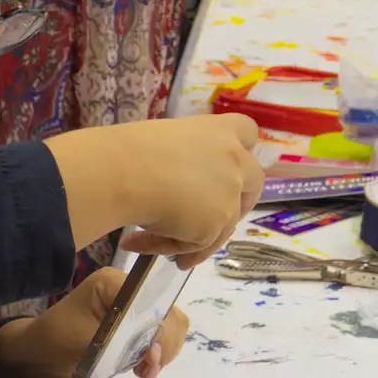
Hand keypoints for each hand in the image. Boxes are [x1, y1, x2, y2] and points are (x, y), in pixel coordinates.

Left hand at [0, 268, 190, 377]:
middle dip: (164, 345)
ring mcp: (134, 308)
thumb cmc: (54, 343)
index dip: (160, 331)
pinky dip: (157, 357)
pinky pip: (161, 339)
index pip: (155, 301)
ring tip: (144, 372)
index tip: (149, 359)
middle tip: (146, 370)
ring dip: (163, 353)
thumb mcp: (85, 340)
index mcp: (114, 283)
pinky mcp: (135, 326)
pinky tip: (143, 369)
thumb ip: (122, 343)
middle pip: (169, 313)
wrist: (38, 358)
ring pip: (170, 327)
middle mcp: (129, 290)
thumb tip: (155, 353)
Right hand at [110, 114, 264, 268]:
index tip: (226, 167)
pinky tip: (137, 245)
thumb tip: (172, 192)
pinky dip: (170, 247)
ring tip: (147, 243)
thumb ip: (185, 159)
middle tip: (207, 218)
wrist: (124, 172)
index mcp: (219, 130)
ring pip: (222, 224)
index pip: (247, 132)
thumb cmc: (131, 150)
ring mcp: (230, 194)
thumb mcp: (164, 145)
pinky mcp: (215, 225)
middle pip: (253, 182)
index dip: (240, 151)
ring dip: (192, 237)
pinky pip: (196, 244)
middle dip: (238, 203)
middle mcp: (234, 160)